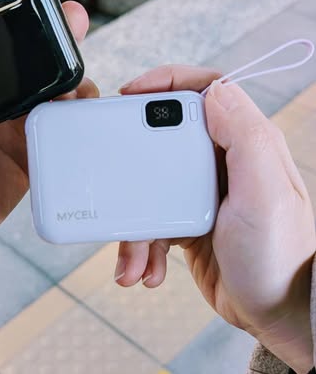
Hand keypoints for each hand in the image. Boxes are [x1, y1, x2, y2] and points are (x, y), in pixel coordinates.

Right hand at [114, 65, 315, 372]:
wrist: (277, 314)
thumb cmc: (280, 257)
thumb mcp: (266, 194)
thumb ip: (244, 137)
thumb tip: (215, 91)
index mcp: (244, 143)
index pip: (206, 90)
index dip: (167, 81)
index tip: (131, 92)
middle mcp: (220, 161)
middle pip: (163, 136)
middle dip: (134, 161)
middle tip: (116, 176)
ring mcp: (200, 190)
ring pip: (149, 182)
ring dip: (133, 219)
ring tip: (133, 252)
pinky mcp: (186, 218)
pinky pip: (149, 218)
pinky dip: (141, 243)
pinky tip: (145, 266)